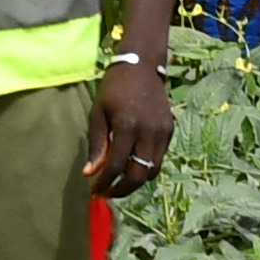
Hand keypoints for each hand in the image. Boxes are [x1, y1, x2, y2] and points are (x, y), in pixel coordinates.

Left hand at [87, 54, 175, 194]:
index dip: (104, 183)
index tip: (95, 192)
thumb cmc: (114, 88)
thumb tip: (90, 173)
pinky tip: (133, 162)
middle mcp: (148, 132)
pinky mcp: (169, 130)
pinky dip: (146, 166)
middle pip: (138, 175)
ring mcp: (162, 132)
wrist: (142, 66)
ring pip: (152, 170)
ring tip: (120, 180)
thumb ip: (97, 144)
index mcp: (127, 126)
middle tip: (109, 192)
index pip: (116, 165)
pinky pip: (159, 157)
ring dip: (135, 180)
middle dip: (122, 189)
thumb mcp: (98, 113)